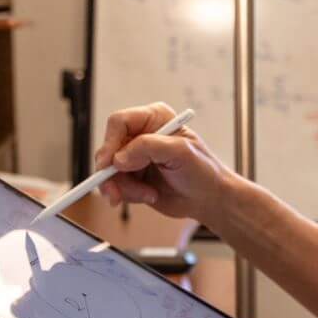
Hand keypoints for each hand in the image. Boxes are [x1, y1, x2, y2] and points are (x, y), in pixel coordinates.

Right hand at [93, 102, 233, 223]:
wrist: (210, 199)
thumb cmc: (203, 171)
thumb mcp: (180, 152)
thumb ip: (148, 148)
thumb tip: (118, 158)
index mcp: (154, 119)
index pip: (119, 122)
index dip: (110, 143)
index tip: (108, 164)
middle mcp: (141, 135)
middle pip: (109, 149)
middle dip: (111, 173)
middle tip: (116, 193)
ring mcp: (135, 157)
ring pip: (109, 171)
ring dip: (124, 188)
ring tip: (147, 195)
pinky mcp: (133, 177)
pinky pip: (116, 186)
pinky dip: (128, 195)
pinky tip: (149, 196)